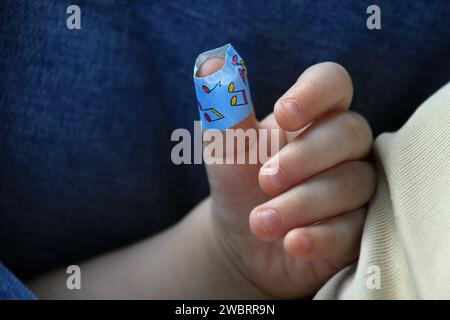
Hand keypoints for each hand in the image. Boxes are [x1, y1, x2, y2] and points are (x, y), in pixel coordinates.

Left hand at [198, 61, 375, 297]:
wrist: (240, 238)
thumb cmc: (237, 183)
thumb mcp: (225, 149)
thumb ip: (225, 112)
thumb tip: (212, 64)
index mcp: (312, 116)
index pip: (333, 83)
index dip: (316, 92)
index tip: (284, 114)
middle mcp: (341, 147)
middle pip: (349, 132)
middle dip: (305, 157)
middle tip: (265, 180)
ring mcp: (354, 186)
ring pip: (353, 183)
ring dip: (304, 203)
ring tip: (261, 222)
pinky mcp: (359, 227)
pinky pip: (356, 228)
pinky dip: (322, 236)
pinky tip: (292, 243)